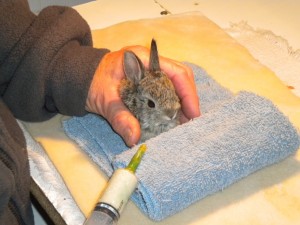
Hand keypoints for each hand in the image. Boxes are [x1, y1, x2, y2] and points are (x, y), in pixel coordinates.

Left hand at [85, 46, 199, 145]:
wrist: (80, 77)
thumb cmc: (91, 82)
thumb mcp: (104, 100)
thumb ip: (119, 117)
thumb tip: (134, 138)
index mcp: (142, 58)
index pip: (176, 71)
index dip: (188, 92)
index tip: (193, 113)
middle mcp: (150, 62)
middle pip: (180, 77)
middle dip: (188, 99)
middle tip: (190, 122)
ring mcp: (149, 70)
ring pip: (175, 84)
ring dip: (181, 103)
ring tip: (183, 122)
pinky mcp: (147, 79)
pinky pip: (165, 89)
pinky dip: (171, 103)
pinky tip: (171, 117)